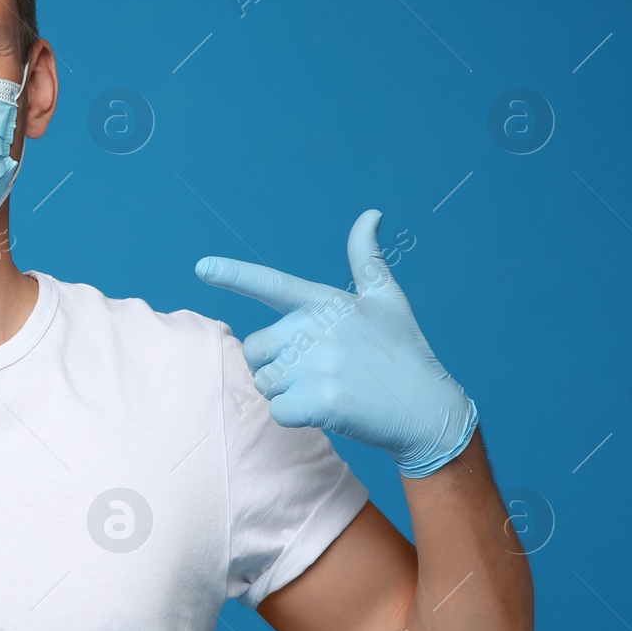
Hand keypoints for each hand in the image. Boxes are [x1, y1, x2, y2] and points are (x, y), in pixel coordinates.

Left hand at [194, 208, 476, 477]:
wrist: (428, 408)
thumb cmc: (404, 350)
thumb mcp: (387, 299)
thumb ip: (367, 258)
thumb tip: (370, 213)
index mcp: (328, 302)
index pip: (273, 284)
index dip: (235, 274)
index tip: (202, 267)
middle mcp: (319, 328)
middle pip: (256, 348)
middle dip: (274, 364)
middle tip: (315, 371)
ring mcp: (318, 365)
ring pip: (264, 381)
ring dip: (285, 391)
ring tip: (326, 388)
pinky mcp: (320, 400)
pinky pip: (277, 411)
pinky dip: (294, 417)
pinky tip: (327, 410)